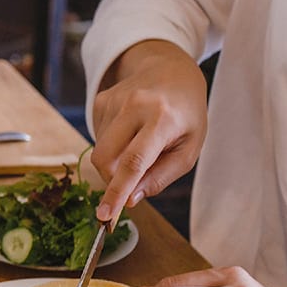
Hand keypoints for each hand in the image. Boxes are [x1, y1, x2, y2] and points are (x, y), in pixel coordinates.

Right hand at [90, 39, 207, 222]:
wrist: (171, 70)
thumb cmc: (186, 114)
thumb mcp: (189, 149)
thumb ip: (162, 176)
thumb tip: (130, 198)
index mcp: (163, 119)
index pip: (134, 161)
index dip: (118, 191)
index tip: (105, 215)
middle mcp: (134, 106)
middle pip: (106, 158)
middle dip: (112, 180)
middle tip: (129, 183)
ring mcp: (113, 101)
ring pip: (99, 150)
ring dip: (115, 159)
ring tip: (139, 143)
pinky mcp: (100, 100)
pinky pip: (97, 136)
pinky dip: (111, 144)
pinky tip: (129, 131)